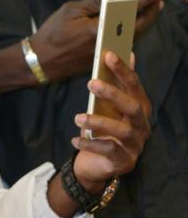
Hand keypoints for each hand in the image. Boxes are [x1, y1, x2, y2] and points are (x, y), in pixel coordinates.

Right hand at [31, 0, 164, 81]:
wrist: (41, 61)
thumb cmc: (53, 34)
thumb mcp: (70, 11)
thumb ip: (93, 1)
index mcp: (99, 28)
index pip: (129, 11)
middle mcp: (108, 42)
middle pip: (138, 26)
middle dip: (150, 10)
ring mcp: (108, 52)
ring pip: (132, 35)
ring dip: (141, 20)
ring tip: (148, 7)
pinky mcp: (105, 58)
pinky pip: (123, 42)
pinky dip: (129, 30)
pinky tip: (129, 22)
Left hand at [72, 51, 151, 192]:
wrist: (96, 164)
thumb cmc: (103, 130)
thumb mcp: (107, 108)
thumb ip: (117, 84)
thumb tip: (129, 53)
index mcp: (139, 109)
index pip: (135, 87)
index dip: (123, 71)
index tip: (108, 55)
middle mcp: (141, 126)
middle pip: (133, 107)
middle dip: (114, 93)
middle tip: (92, 83)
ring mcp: (135, 145)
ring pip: (121, 131)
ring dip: (99, 122)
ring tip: (78, 118)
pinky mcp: (124, 162)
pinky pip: (108, 151)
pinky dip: (90, 144)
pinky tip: (75, 139)